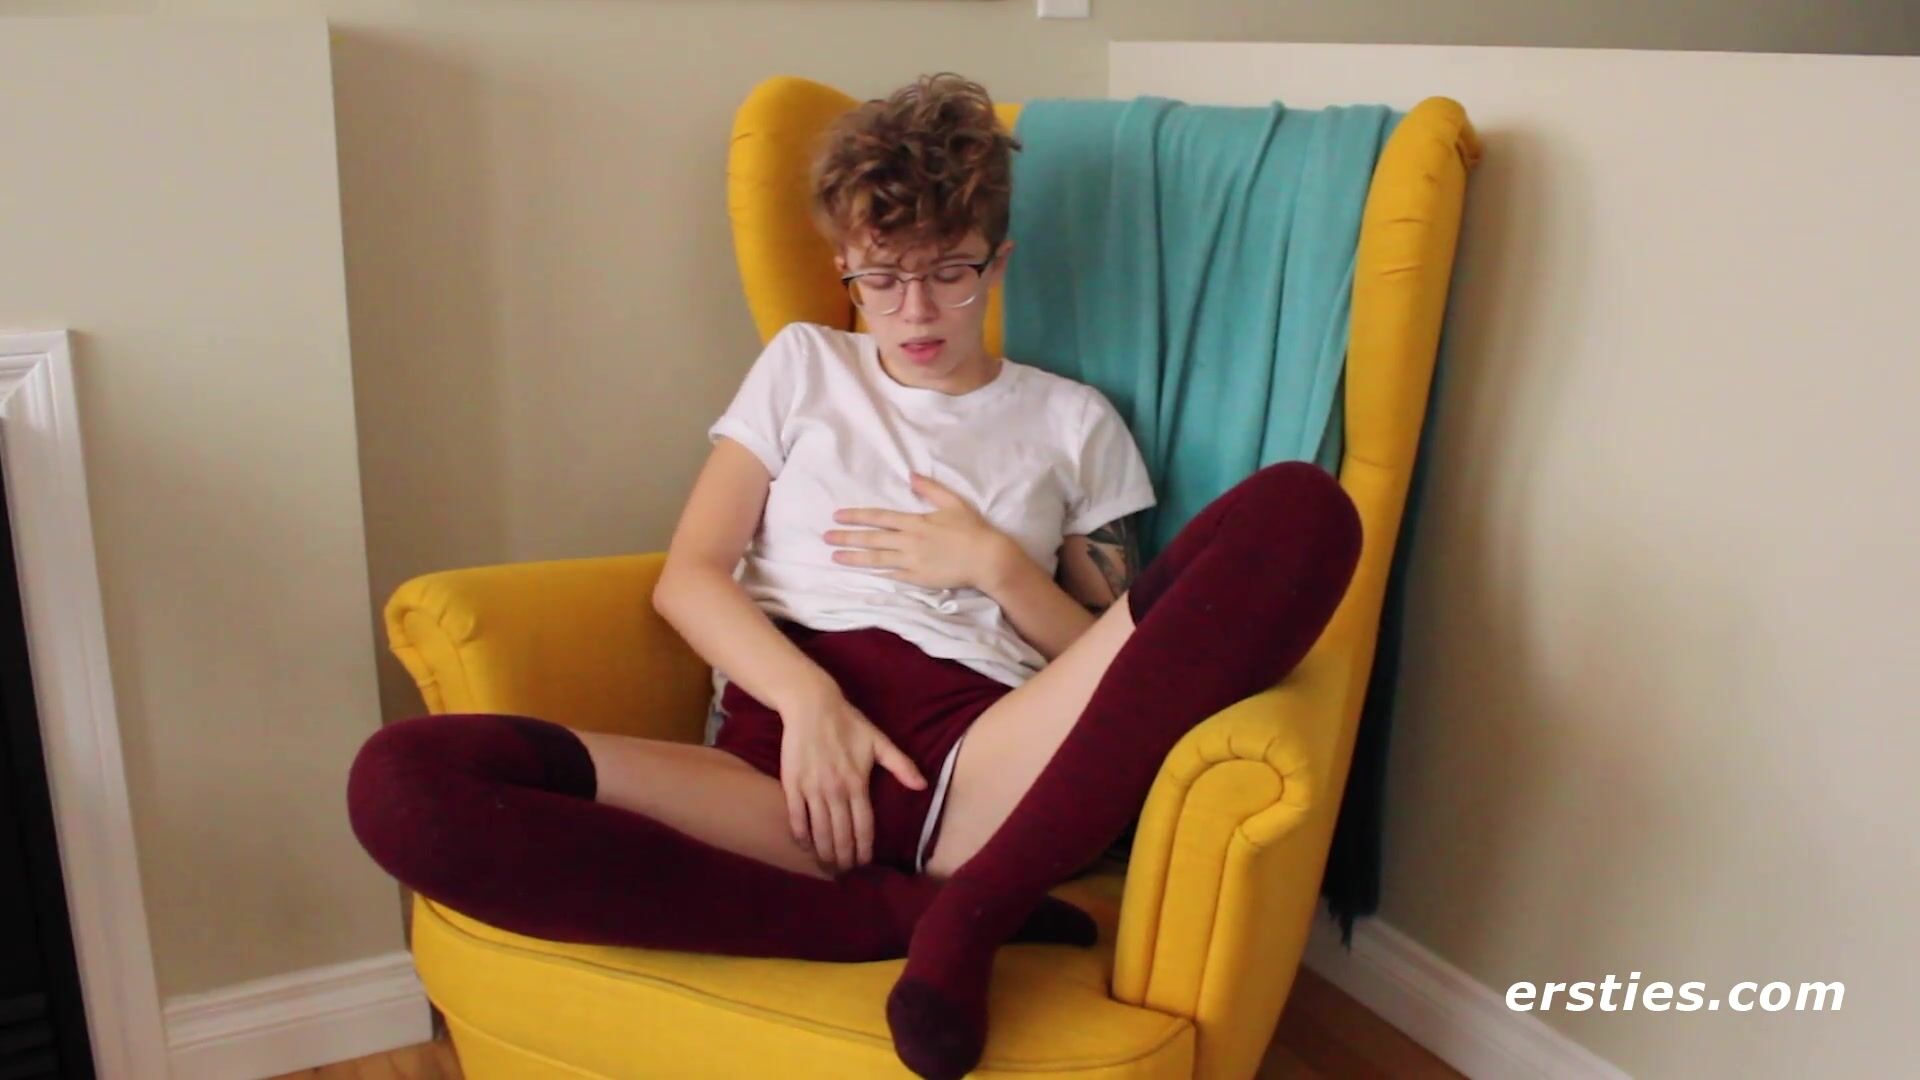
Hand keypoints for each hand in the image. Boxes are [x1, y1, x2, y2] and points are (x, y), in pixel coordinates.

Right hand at [778, 684, 927, 871]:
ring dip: (824, 851)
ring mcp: (812, 788)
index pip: (864, 825)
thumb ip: (901, 765)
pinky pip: (796, 817)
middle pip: (841, 833)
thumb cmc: (848, 723)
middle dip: (844, 856)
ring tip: (828, 864)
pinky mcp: (793, 784)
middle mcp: (835, 790)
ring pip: (819, 830)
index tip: (865, 863)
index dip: (865, 848)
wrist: (812, 706)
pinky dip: (801, 835)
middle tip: (845, 871)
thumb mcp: (879, 741)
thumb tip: (922, 785)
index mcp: (858, 783)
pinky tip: (805, 845)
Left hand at [825, 473, 1015, 590]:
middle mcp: (909, 541)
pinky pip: (892, 576)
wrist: (987, 558)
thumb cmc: (972, 529)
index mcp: (915, 521)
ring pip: (876, 559)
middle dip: (846, 537)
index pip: (879, 517)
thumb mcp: (953, 503)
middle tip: (825, 537)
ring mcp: (912, 562)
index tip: (838, 515)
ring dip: (854, 557)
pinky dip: (876, 574)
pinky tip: (862, 573)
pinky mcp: (918, 578)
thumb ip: (930, 489)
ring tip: (834, 557)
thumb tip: (910, 475)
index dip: (857, 516)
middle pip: (872, 539)